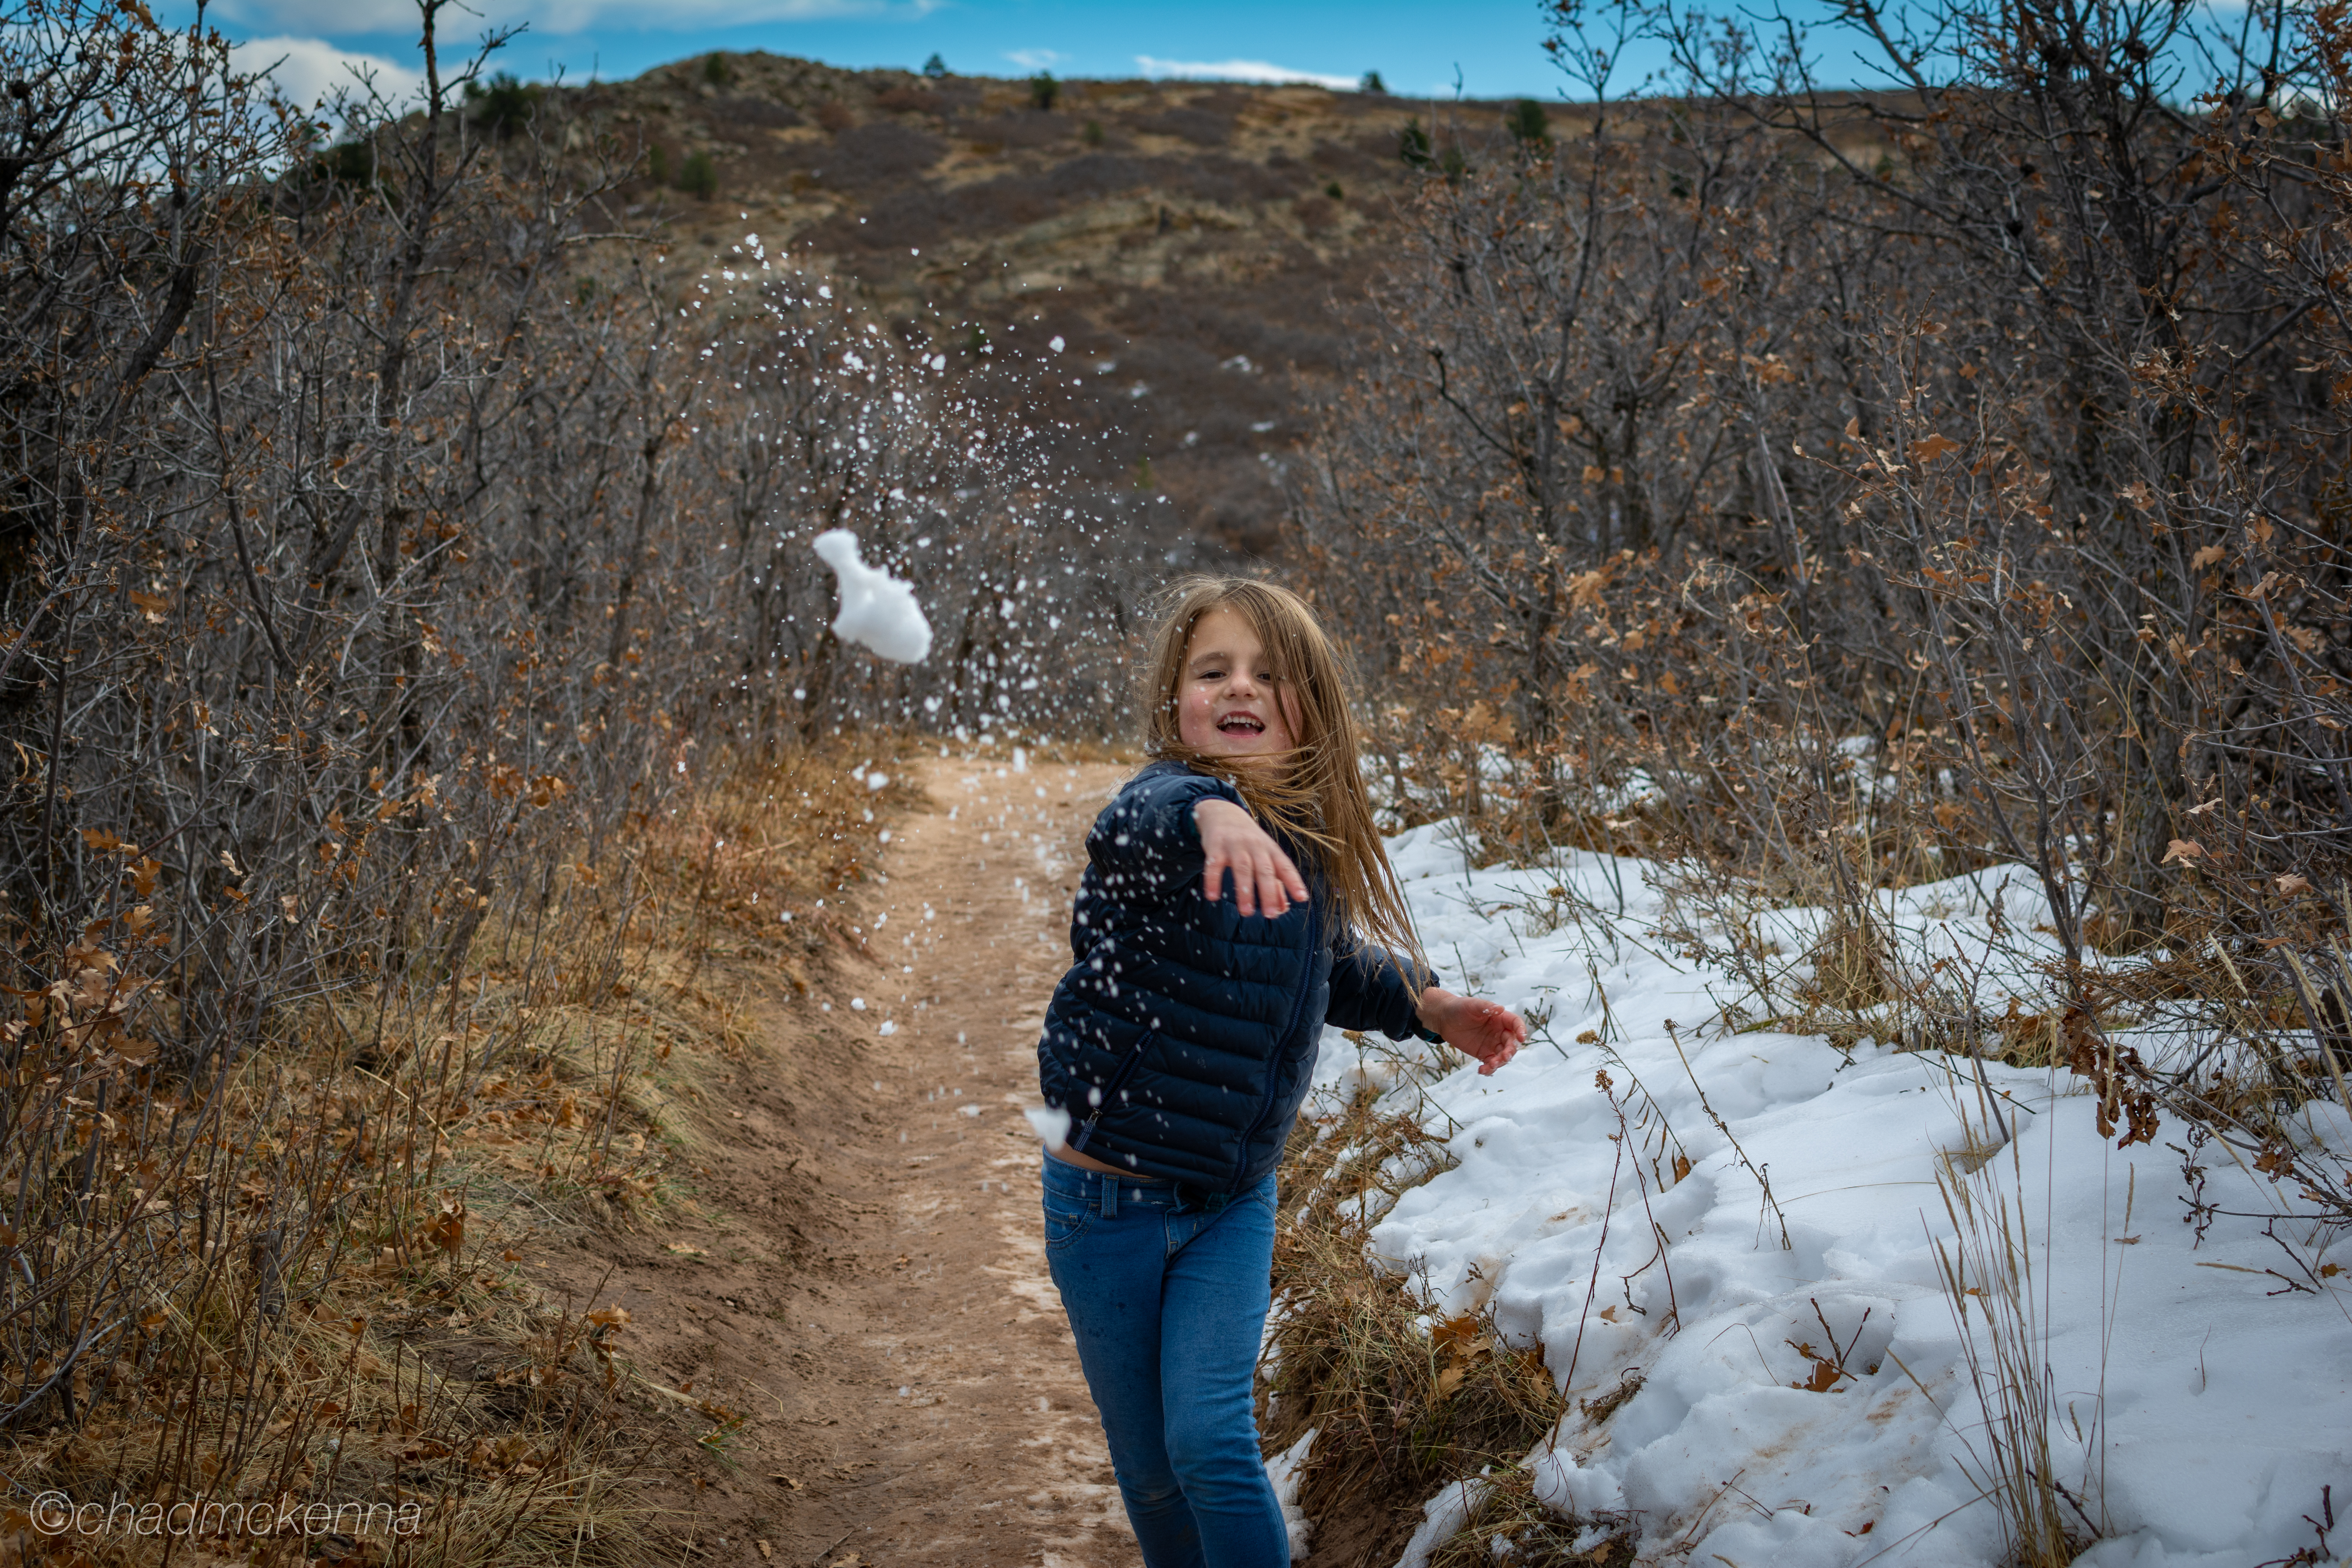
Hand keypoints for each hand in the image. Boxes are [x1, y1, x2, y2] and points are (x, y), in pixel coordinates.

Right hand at [1194, 798, 1307, 917]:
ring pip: (1242, 868)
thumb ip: (1276, 883)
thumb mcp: (1265, 857)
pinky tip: (1212, 897)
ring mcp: (1235, 845)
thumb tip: (1283, 909)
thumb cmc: (1249, 842)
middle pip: (1264, 870)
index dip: (1293, 882)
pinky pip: (1214, 865)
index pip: (1285, 867)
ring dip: (1244, 891)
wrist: (1224, 814)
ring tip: (1246, 912)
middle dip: (1269, 892)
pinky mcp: (1215, 846)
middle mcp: (1255, 846)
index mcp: (1271, 850)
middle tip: (1270, 914)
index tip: (1301, 898)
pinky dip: (1213, 881)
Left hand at [1417, 986, 1526, 1075]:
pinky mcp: (1483, 1053)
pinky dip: (1489, 1069)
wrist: (1444, 1018)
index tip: (1521, 1038)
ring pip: (1503, 1056)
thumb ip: (1486, 1007)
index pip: (1515, 1023)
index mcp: (1500, 1018)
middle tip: (1503, 1057)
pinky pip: (1491, 1063)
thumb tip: (1500, 1008)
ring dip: (1500, 1062)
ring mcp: (1492, 1044)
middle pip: (1511, 1043)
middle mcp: (1499, 1031)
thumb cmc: (1459, 1007)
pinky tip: (1482, 1071)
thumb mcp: (1472, 1005)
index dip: (1521, 1030)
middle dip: (1510, 1051)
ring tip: (1491, 1066)